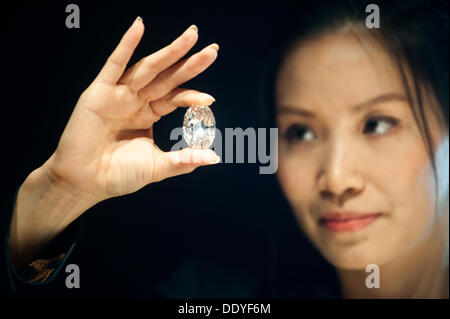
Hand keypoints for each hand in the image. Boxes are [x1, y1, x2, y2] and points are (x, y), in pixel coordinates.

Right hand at [43, 17, 219, 203]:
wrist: (84, 182)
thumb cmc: (118, 175)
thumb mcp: (157, 167)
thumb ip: (184, 161)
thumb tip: (214, 158)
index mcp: (148, 115)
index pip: (174, 98)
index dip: (191, 95)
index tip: (210, 99)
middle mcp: (136, 101)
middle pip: (167, 77)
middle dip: (190, 63)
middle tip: (213, 50)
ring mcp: (119, 94)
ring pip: (148, 67)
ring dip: (170, 51)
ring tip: (191, 36)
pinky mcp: (99, 92)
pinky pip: (114, 65)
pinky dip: (126, 45)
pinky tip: (139, 27)